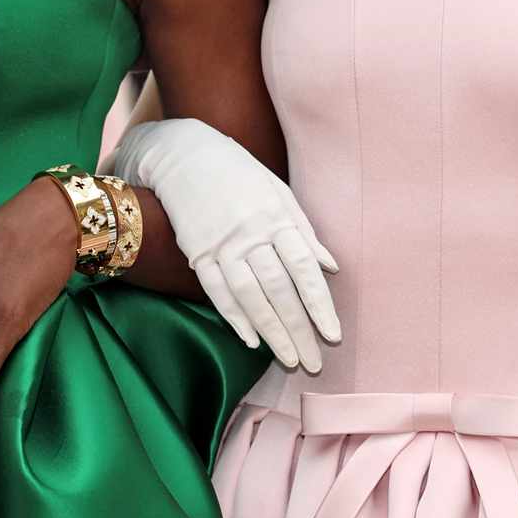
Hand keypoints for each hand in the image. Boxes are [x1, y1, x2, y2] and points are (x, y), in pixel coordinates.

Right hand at [105, 119, 339, 371]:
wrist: (184, 154)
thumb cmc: (240, 173)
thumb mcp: (279, 192)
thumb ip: (305, 232)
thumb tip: (332, 267)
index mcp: (277, 217)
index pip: (304, 269)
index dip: (320, 305)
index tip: (332, 335)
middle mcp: (251, 234)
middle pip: (279, 290)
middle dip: (298, 329)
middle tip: (314, 362)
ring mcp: (221, 245)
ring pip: (249, 296)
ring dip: (270, 331)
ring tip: (288, 359)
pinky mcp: (197, 252)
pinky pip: (217, 291)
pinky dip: (234, 317)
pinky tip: (250, 340)